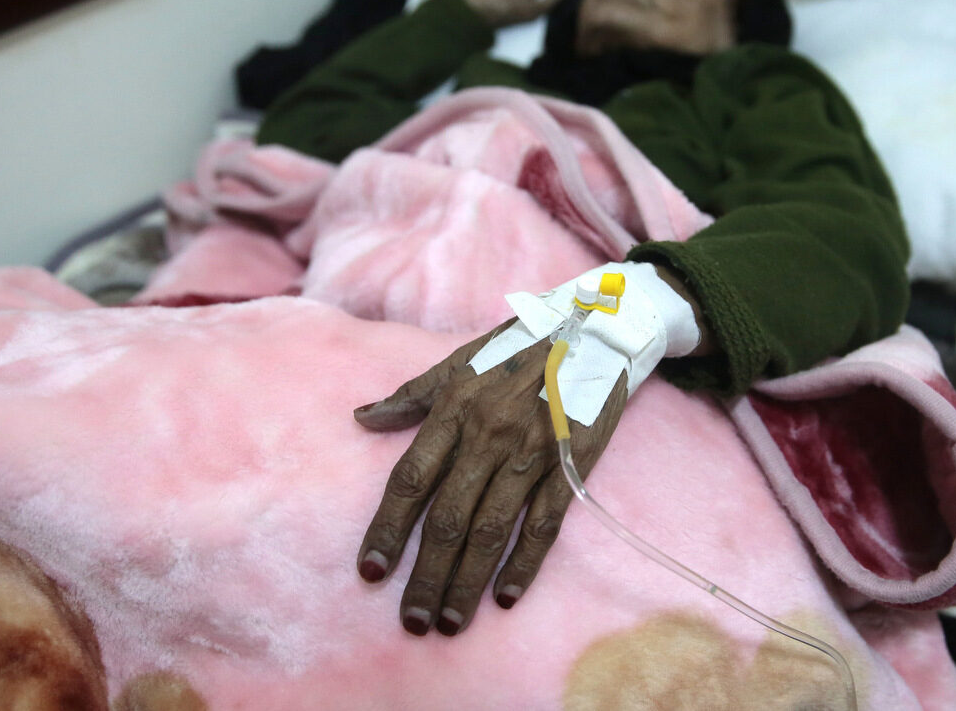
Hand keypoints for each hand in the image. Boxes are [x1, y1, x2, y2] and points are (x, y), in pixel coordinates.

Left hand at [353, 321, 626, 635]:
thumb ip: (411, 396)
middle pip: (448, 518)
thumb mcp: (458, 362)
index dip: (388, 528)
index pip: (411, 479)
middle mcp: (488, 436)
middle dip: (426, 575)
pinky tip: (505, 597)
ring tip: (449, 623)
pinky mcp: (569, 467)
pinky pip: (543, 525)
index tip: (371, 571)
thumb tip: (362, 420)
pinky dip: (524, 564)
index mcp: (455, 410)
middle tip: (412, 621)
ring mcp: (530, 455)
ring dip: (467, 582)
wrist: (593, 333)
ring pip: (491, 530)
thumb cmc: (516, 350)